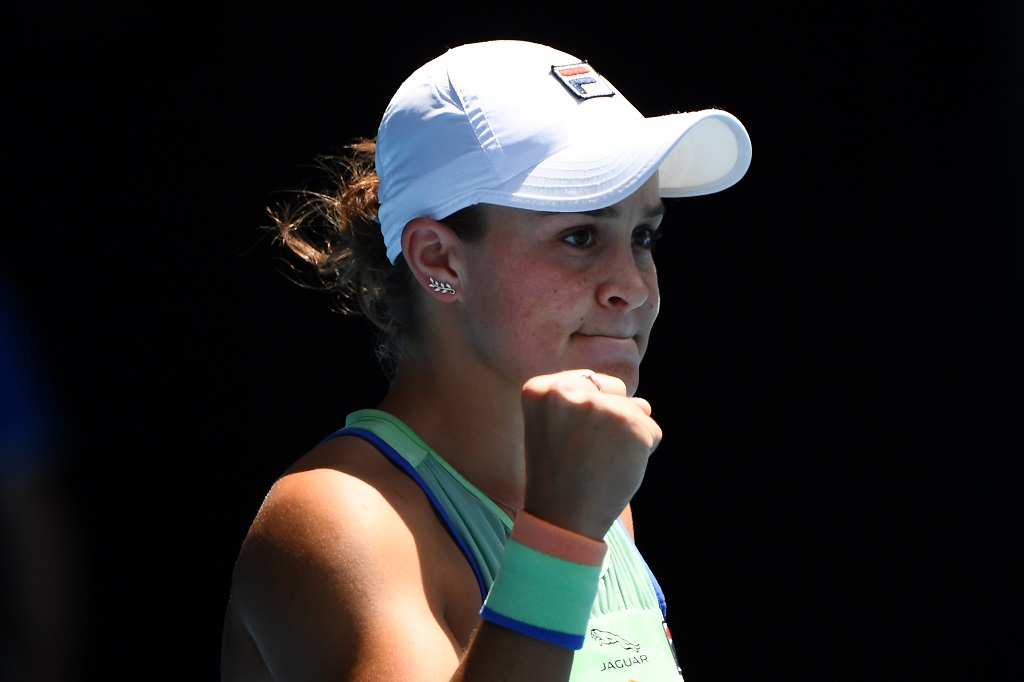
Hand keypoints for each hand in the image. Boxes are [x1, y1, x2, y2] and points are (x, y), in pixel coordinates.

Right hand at [520, 369, 661, 538]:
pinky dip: (643, 452)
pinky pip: (652, 431)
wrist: (563, 520)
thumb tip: (645, 405)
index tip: (568, 441)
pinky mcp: (630, 423)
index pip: (588, 382)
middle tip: (587, 453)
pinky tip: (617, 469)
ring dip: (627, 437)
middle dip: (611, 419)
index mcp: (539, 389)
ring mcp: (599, 405)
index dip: (587, 415)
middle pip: (614, 391)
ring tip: (600, 463)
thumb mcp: (555, 427)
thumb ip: (589, 402)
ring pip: (636, 411)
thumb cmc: (561, 477)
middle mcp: (566, 390)